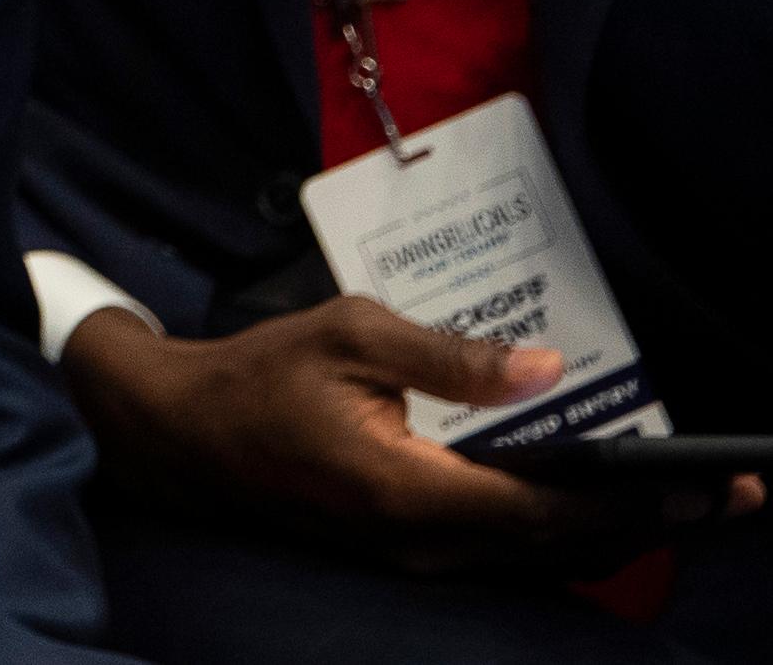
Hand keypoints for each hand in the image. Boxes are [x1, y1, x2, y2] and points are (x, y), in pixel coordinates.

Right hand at [64, 302, 753, 559]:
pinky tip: (597, 510)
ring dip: (620, 532)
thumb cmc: (260, 376)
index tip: (713, 484)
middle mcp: (424, 546)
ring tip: (689, 504)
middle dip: (657, 521)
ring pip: (543, 560)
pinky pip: (509, 557)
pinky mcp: (409, 556)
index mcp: (412, 492)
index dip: (641, 498)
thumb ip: (453, 358)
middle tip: (737, 498)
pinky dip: (567, 536)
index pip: (553, 506)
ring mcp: (416, 561)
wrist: (179, 436)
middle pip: (566, 546)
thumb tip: (547, 370)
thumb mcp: (351, 336)